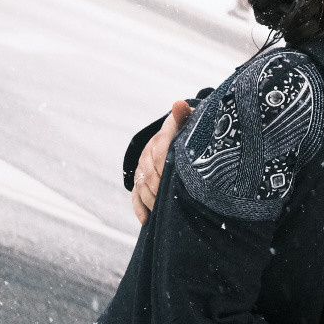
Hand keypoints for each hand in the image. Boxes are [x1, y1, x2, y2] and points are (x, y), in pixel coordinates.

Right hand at [131, 100, 192, 224]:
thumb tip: (179, 104)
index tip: (176, 180)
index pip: (159, 151)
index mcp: (161, 138)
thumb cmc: (186, 131)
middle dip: (159, 188)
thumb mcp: (188, 120)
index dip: (166, 167)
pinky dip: (139, 208)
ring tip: (163, 211)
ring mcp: (142, 168)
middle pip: (149, 174)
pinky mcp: (139, 180)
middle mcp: (148, 153)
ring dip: (152, 200)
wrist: (175, 134)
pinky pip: (135, 196)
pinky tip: (146, 220)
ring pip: (142, 187)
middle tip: (172, 200)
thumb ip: (184, 114)